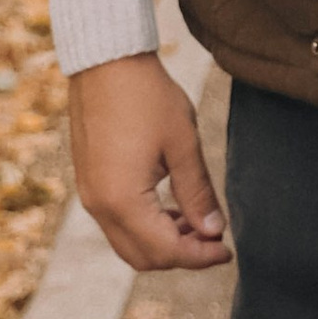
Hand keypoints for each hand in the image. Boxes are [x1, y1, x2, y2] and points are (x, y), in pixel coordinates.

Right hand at [68, 54, 230, 273]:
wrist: (105, 62)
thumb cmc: (148, 96)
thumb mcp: (183, 144)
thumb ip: (198, 192)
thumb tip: (215, 230)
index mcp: (122, 200)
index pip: (164, 250)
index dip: (199, 256)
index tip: (227, 249)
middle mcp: (99, 206)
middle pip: (142, 256)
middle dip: (181, 254)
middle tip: (215, 237)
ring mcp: (90, 196)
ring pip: (128, 242)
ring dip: (163, 240)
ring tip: (199, 220)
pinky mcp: (90, 183)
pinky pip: (118, 222)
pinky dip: (146, 225)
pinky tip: (173, 206)